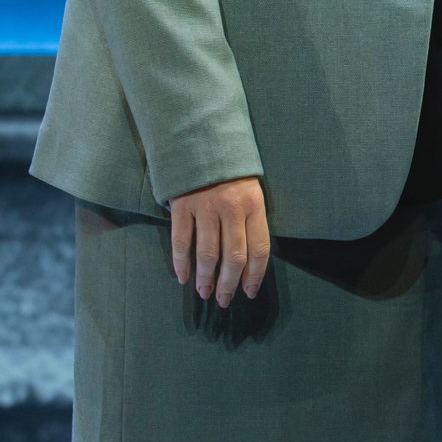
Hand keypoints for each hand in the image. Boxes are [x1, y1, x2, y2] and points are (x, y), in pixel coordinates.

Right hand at [168, 175, 270, 307]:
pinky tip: (182, 277)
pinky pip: (182, 241)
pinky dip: (181, 263)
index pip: (259, 249)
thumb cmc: (232, 172)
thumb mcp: (252, 191)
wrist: (202, 141)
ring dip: (205, 279)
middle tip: (224, 301)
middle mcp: (231, 208)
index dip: (255, 275)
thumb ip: (251, 221)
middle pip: (233, 257)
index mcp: (254, 205)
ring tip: (205, 293)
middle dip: (229, 284)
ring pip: (207, 254)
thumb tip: (248, 262)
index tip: (250, 292)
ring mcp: (205, 208)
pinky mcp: (182, 206)